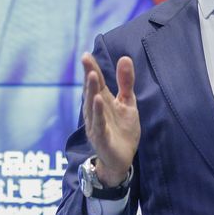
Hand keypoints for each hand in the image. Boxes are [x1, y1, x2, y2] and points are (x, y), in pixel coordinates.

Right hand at [81, 53, 140, 185]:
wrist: (122, 159)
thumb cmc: (122, 129)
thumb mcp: (127, 103)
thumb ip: (125, 82)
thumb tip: (125, 57)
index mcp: (102, 101)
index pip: (97, 82)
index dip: (92, 69)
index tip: (86, 55)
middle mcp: (96, 111)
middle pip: (92, 91)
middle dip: (89, 76)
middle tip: (86, 60)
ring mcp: (97, 125)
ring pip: (92, 106)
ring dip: (91, 91)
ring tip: (92, 75)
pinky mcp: (102, 138)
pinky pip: (99, 124)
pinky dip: (98, 113)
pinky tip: (98, 100)